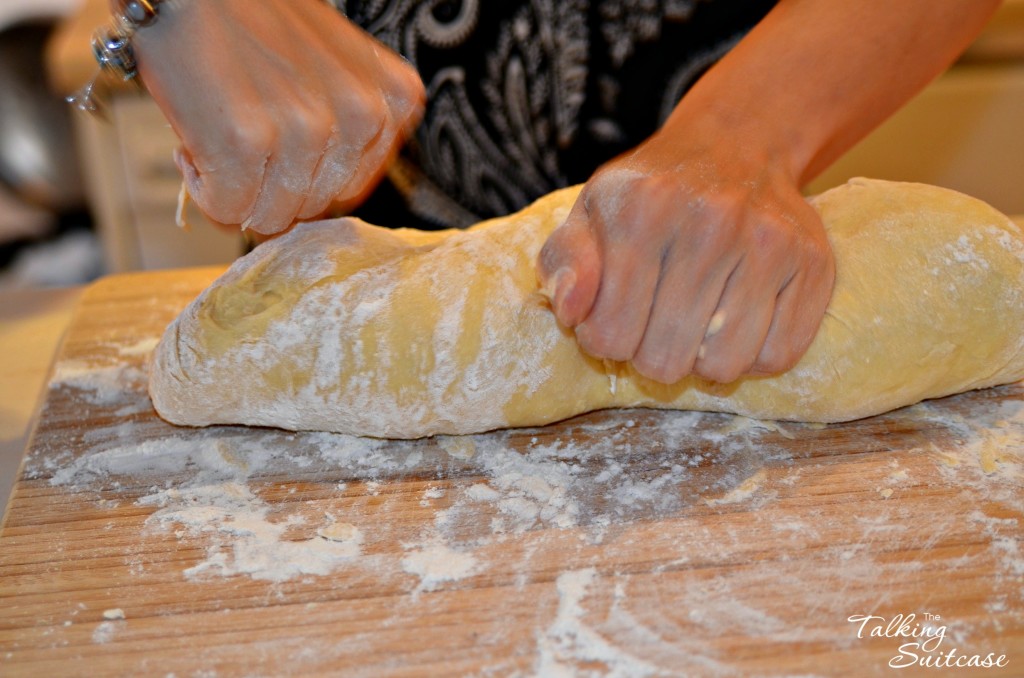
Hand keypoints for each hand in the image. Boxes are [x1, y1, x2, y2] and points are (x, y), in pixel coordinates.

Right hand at [133, 0, 424, 233]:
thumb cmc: (257, 21)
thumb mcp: (339, 68)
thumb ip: (352, 134)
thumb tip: (324, 210)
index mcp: (395, 100)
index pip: (349, 192)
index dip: (301, 176)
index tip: (276, 139)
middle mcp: (361, 116)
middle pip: (313, 209)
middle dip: (267, 185)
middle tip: (241, 130)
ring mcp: (307, 130)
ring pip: (270, 217)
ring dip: (232, 188)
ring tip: (220, 131)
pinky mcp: (248, 141)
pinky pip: (227, 209)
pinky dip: (200, 187)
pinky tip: (195, 141)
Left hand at [537, 132, 834, 383]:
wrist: (735, 147)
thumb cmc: (650, 197)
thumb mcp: (590, 215)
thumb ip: (566, 265)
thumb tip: (572, 312)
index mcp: (641, 212)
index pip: (611, 336)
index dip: (604, 340)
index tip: (614, 316)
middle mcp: (710, 224)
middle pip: (666, 361)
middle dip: (651, 354)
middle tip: (656, 321)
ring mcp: (768, 243)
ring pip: (724, 367)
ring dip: (702, 359)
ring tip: (697, 321)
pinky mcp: (813, 264)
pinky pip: (778, 357)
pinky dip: (753, 354)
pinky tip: (737, 319)